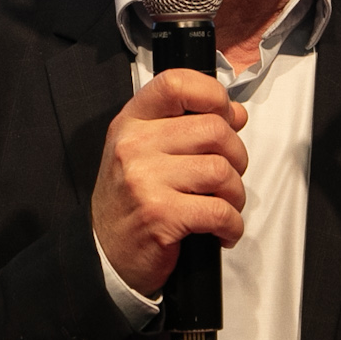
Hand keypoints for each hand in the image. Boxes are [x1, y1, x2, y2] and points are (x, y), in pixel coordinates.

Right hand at [93, 69, 249, 295]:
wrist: (103, 255)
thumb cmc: (130, 202)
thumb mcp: (146, 153)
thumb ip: (186, 128)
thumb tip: (235, 114)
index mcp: (131, 123)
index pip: (175, 84)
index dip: (212, 94)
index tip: (226, 115)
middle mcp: (134, 146)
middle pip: (213, 129)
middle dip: (237, 156)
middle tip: (227, 177)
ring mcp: (144, 180)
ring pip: (221, 170)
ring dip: (235, 194)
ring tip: (224, 206)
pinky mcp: (160, 215)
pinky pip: (219, 211)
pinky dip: (232, 225)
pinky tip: (222, 232)